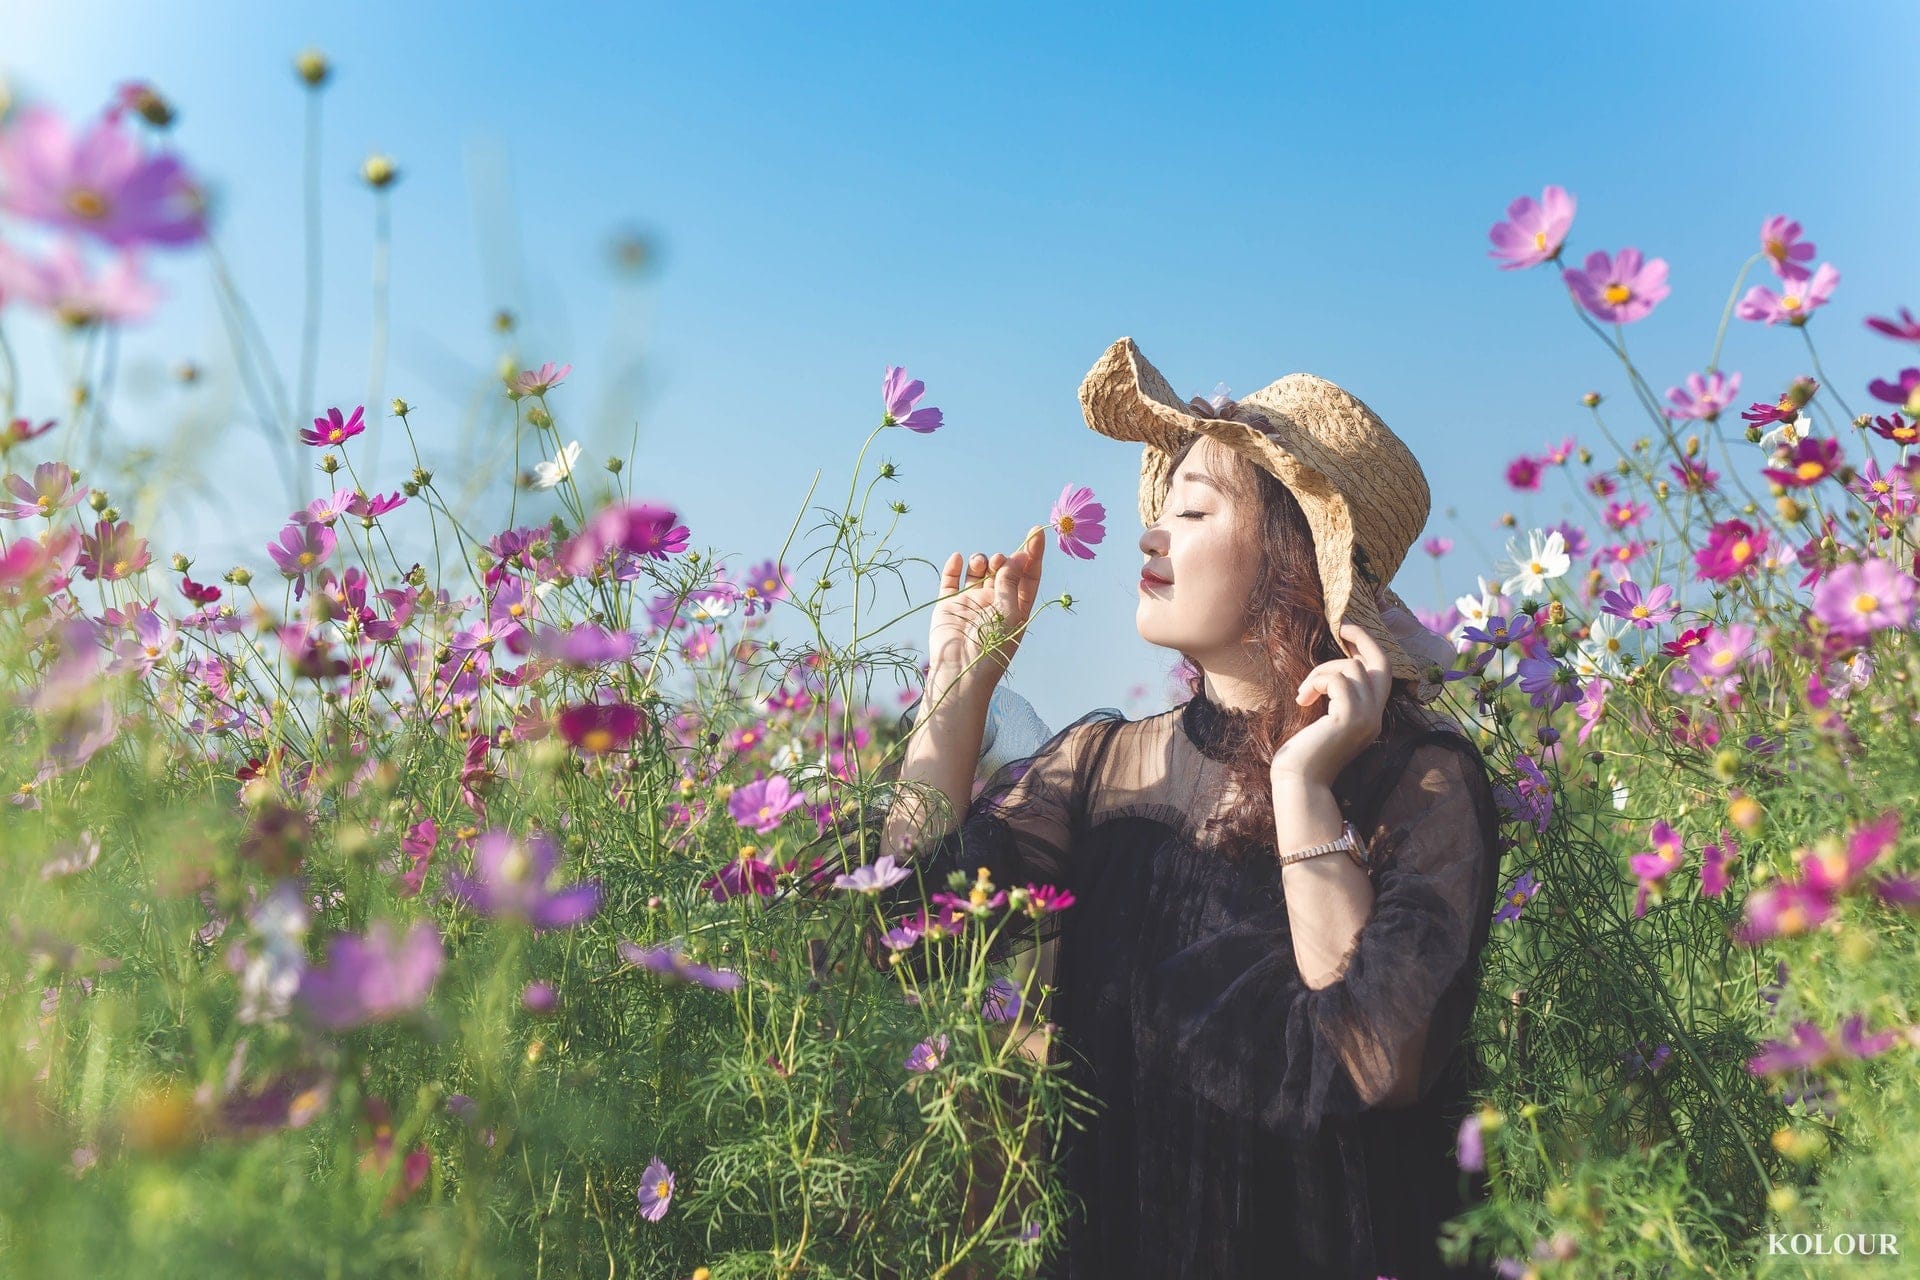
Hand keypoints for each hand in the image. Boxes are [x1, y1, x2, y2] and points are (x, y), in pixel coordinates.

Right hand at [926, 526, 1045, 699]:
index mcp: (1017, 608)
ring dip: (981, 561)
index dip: (1032, 554)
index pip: (1028, 576)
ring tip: (980, 563)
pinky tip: (959, 559)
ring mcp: (971, 603)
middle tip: (999, 561)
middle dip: (1003, 560)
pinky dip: (954, 567)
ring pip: (978, 571)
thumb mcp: (1010, 614)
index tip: (1035, 532)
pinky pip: (951, 580)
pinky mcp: (948, 605)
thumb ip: (1011, 584)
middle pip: (1003, 570)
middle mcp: (995, 603)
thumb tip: (1014, 558)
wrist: (959, 671)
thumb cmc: (992, 648)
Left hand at [1269, 621, 1391, 788]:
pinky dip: (1317, 681)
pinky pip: (1337, 681)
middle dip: (1364, 639)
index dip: (1369, 648)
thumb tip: (1335, 668)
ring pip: (1351, 669)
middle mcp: (1376, 717)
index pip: (1382, 673)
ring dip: (1322, 672)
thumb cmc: (1305, 752)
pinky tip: (1303, 699)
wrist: (1299, 782)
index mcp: (1372, 717)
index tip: (1348, 633)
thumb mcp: (1327, 718)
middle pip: (1382, 663)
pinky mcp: (1349, 719)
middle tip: (1342, 627)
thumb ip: (1338, 698)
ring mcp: (1366, 719)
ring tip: (1305, 692)